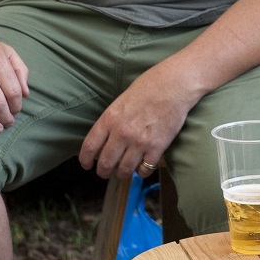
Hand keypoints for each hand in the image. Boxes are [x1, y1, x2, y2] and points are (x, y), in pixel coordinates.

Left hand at [79, 63, 198, 179]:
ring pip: (125, 170)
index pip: (90, 146)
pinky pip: (145, 169)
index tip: (86, 165)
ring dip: (122, 174)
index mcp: (110, 118)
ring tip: (123, 173)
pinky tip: (142, 167)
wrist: (174, 85)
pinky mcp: (157, 147)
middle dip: (103, 171)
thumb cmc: (149, 86)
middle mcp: (122, 132)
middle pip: (106, 163)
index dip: (85, 159)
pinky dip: (142, 171)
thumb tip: (107, 138)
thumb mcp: (122, 100)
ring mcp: (140, 142)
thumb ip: (113, 119)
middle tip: (105, 173)